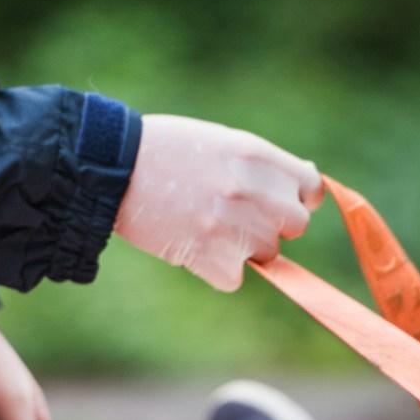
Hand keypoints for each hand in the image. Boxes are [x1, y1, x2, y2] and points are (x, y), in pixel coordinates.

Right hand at [114, 114, 323, 290]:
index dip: (300, 199)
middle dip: (273, 226)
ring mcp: (234, 225)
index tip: (283, 203)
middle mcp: (252, 190)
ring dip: (243, 249)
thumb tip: (303, 185)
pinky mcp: (211, 257)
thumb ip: (261, 165)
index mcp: (255, 155)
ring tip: (204, 227)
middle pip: (296, 226)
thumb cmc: (161, 150)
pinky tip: (190, 246)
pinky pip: (234, 278)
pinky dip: (215, 270)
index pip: (310, 188)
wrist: (110, 166)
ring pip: (267, 254)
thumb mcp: (219, 141)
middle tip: (238, 218)